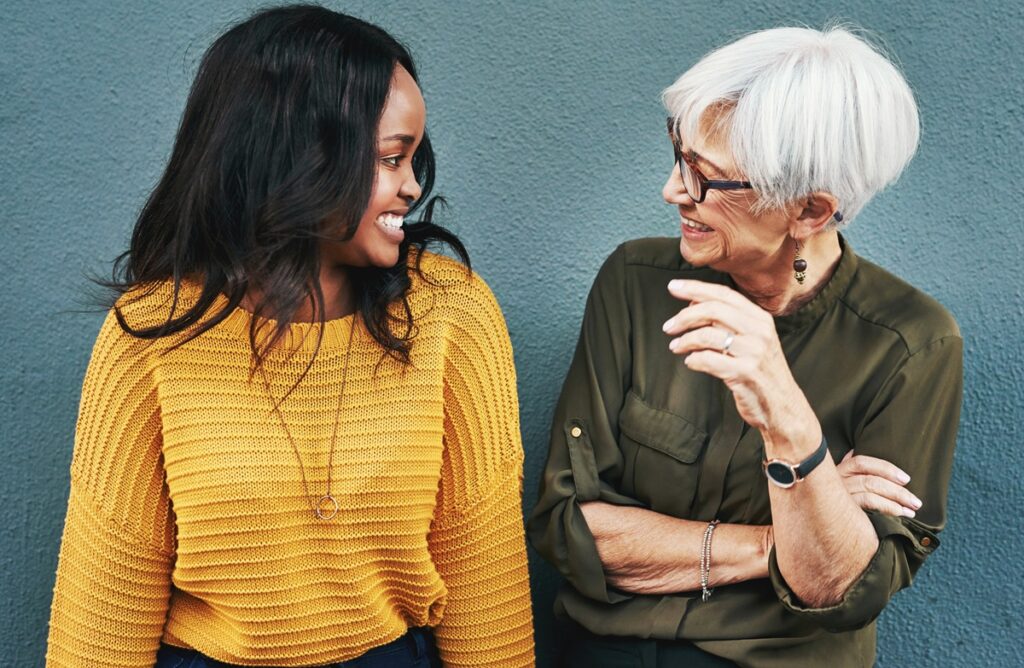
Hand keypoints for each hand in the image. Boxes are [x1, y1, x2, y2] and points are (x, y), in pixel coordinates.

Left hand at [662, 280, 814, 442]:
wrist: (782, 405)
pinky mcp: (744, 373)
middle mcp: (759, 331)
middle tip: (668, 326)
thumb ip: (729, 321)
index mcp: (760, 318)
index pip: (724, 294)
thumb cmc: (761, 371)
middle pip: (713, 310)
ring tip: (676, 346)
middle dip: (684, 316)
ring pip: (707, 335)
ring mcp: (753, 352)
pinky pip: (708, 360)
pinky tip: (691, 362)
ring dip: (685, 340)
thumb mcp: (753, 340)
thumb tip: (694, 303)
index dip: (696, 288)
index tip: (673, 287)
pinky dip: (693, 360)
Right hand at [836, 450, 921, 517]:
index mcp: (837, 471)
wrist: (815, 526)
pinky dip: (887, 508)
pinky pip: (867, 504)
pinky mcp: (841, 511)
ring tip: (912, 510)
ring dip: (896, 501)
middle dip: (897, 490)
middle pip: (870, 479)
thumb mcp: (837, 481)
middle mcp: (835, 481)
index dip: (886, 468)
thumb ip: (846, 467)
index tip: (906, 479)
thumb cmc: (831, 502)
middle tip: (916, 501)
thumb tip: (854, 450)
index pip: (861, 462)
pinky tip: (899, 514)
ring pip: (870, 491)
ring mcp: (837, 496)